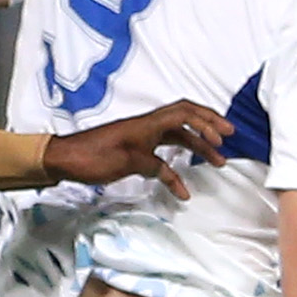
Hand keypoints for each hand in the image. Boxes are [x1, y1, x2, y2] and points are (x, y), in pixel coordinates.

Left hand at [42, 100, 229, 198]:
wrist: (67, 158)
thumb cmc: (94, 157)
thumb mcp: (129, 163)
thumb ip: (157, 168)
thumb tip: (178, 180)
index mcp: (148, 123)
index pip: (185, 113)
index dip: (207, 122)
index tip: (223, 138)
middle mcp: (148, 125)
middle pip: (186, 117)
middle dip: (209, 125)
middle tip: (229, 137)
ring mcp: (143, 136)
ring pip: (178, 135)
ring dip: (198, 144)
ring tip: (217, 160)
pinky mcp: (137, 148)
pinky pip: (164, 150)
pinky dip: (177, 163)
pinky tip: (182, 183)